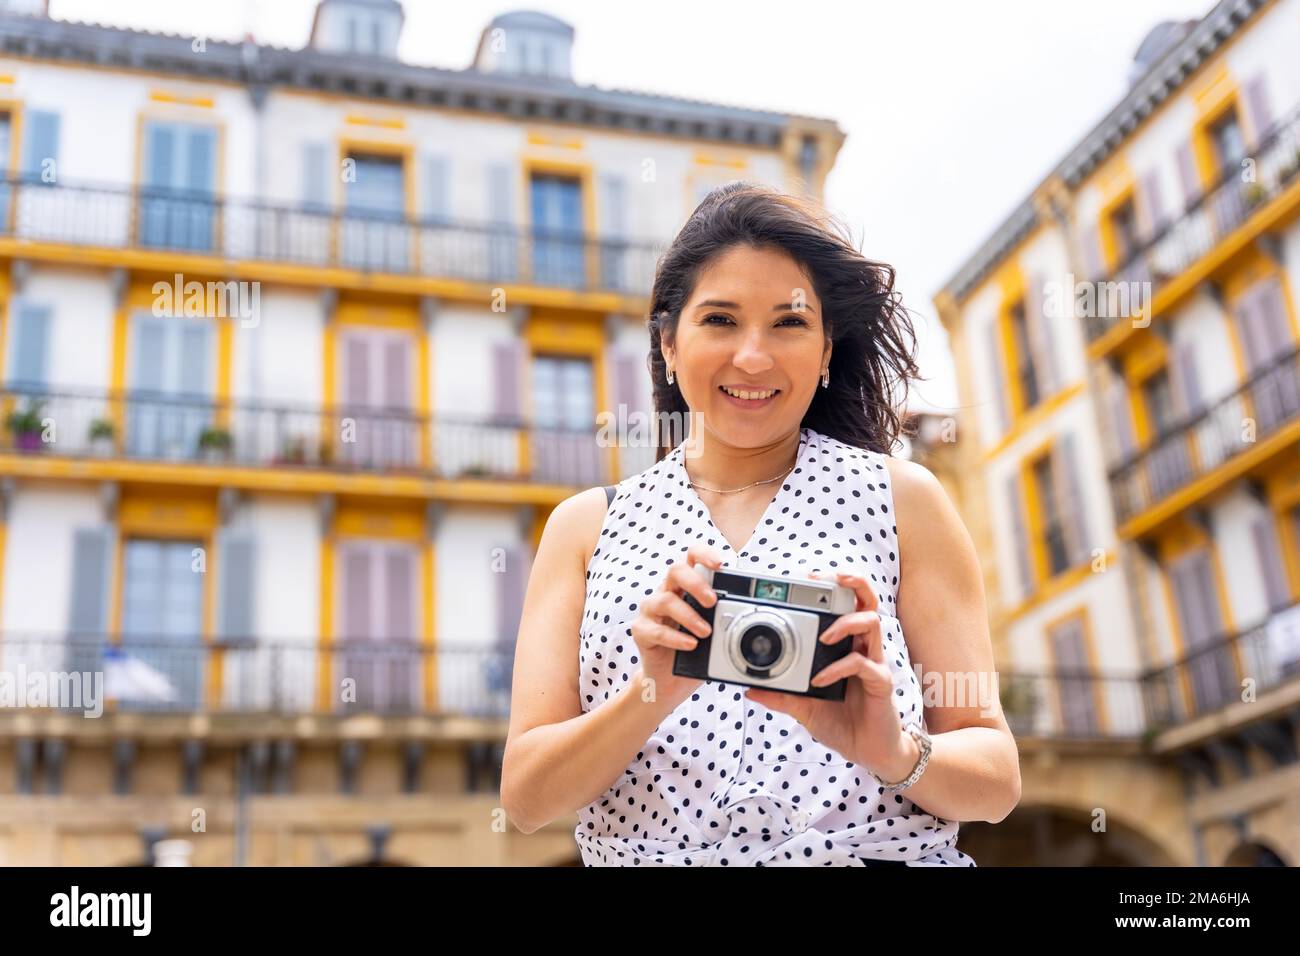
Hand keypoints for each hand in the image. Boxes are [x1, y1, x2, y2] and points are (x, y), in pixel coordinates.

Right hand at [629, 543, 724, 709]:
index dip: (704, 554)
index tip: (720, 564)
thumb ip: (725, 618)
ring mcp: (651, 611)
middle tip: (713, 601)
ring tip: (706, 632)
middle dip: (696, 583)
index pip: (691, 557)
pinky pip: (656, 629)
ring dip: (689, 615)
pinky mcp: (641, 631)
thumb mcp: (714, 631)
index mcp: (685, 586)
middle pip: (675, 570)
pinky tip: (690, 645)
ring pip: (665, 600)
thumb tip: (748, 615)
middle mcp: (666, 592)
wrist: (670, 682)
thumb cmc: (695, 652)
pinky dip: (676, 637)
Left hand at [745, 571, 918, 783]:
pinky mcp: (880, 682)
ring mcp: (874, 662)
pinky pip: (862, 664)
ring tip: (823, 637)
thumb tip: (751, 689)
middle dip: (851, 581)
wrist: (869, 752)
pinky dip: (838, 667)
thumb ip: (781, 696)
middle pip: (867, 600)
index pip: (845, 604)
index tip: (805, 576)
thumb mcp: (804, 708)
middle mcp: (861, 648)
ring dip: (844, 623)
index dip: (831, 585)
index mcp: (845, 646)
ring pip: (871, 623)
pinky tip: (821, 680)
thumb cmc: (842, 723)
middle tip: (829, 577)